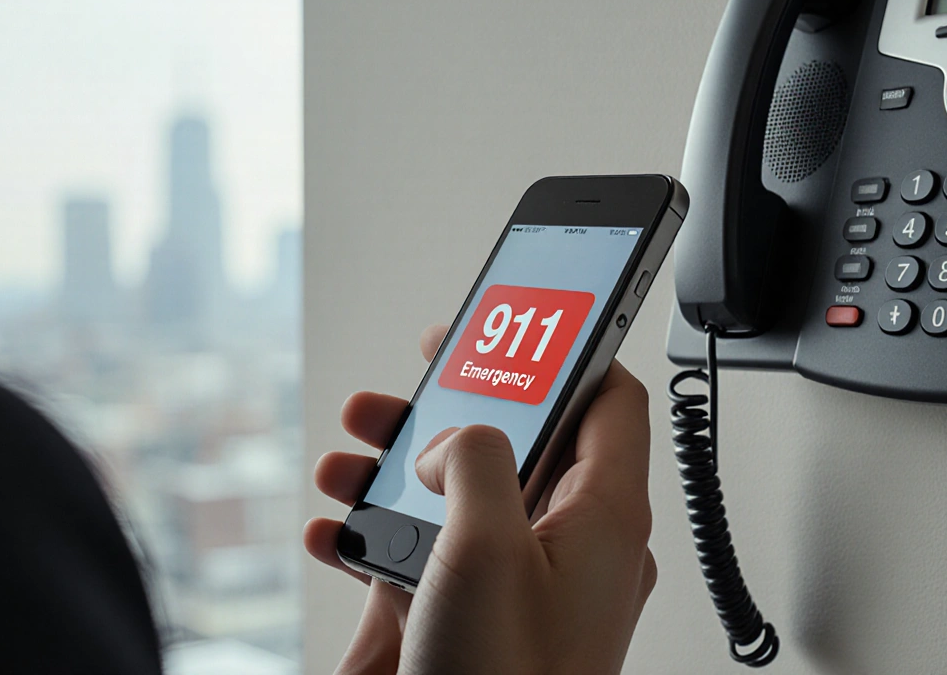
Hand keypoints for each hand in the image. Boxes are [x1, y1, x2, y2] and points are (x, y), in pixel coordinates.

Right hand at [304, 324, 657, 674]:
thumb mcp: (485, 547)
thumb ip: (477, 462)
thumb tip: (458, 435)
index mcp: (603, 518)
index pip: (611, 404)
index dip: (568, 353)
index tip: (519, 324)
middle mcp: (569, 548)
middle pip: (520, 444)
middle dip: (454, 410)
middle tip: (411, 386)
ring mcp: (521, 588)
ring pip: (463, 497)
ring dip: (398, 470)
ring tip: (348, 458)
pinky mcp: (472, 623)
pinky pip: (429, 557)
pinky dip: (377, 534)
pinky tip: (334, 531)